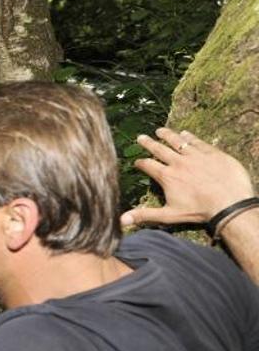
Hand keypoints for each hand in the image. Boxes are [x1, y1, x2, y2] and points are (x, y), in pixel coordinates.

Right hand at [121, 127, 255, 226]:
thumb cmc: (199, 211)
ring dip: (167, 135)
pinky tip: (184, 134)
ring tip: (160, 130)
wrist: (229, 203)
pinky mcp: (211, 153)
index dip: (140, 163)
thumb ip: (145, 215)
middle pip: (160, 149)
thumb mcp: (168, 215)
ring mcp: (195, 156)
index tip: (136, 161)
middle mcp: (178, 162)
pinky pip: (197, 142)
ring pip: (177, 141)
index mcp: (167, 176)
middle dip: (148, 143)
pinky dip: (189, 137)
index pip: (148, 165)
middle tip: (141, 137)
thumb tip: (122, 220)